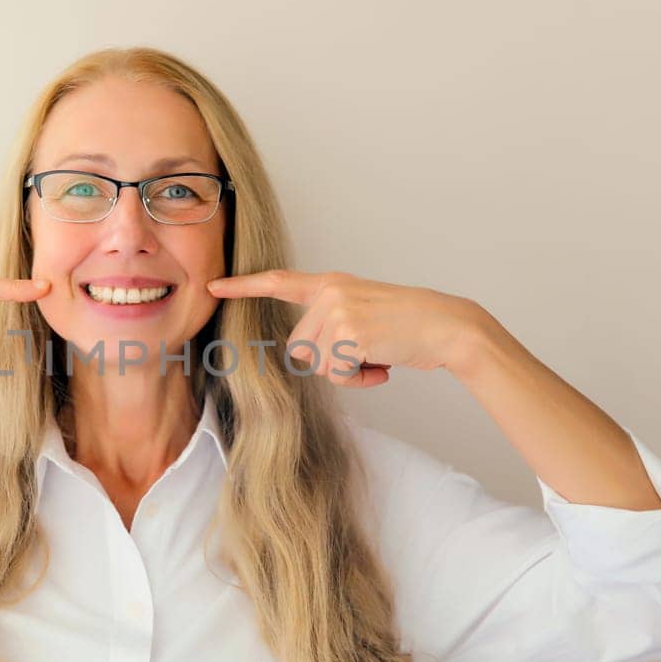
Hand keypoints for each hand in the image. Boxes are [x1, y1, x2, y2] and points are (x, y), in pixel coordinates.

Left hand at [206, 270, 482, 386]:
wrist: (445, 326)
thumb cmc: (406, 326)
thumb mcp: (363, 313)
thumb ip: (331, 324)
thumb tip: (306, 356)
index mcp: (332, 285)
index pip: (280, 282)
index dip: (245, 285)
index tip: (215, 286)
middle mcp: (330, 293)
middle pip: (300, 348)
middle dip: (329, 362)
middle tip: (364, 355)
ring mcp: (338, 311)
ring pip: (316, 364)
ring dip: (346, 372)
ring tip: (375, 357)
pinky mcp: (349, 333)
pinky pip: (337, 373)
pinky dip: (359, 379)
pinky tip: (382, 365)